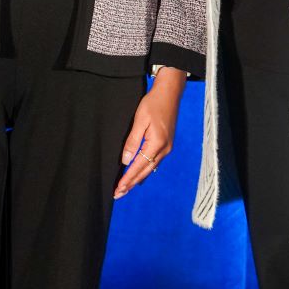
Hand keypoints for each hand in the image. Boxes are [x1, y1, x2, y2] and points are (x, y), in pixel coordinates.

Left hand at [116, 67, 185, 198]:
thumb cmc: (153, 104)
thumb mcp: (140, 120)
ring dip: (137, 179)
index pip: (139, 166)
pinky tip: (139, 175)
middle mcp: (164, 149)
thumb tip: (126, 160)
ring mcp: (167, 148)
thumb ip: (133, 141)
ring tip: (126, 188)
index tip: (118, 188)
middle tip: (118, 193)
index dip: (127, 178)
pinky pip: (154, 162)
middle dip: (131, 183)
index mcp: (157, 143)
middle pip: (145, 171)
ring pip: (150, 168)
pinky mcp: (166, 144)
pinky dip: (145, 170)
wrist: (169, 94)